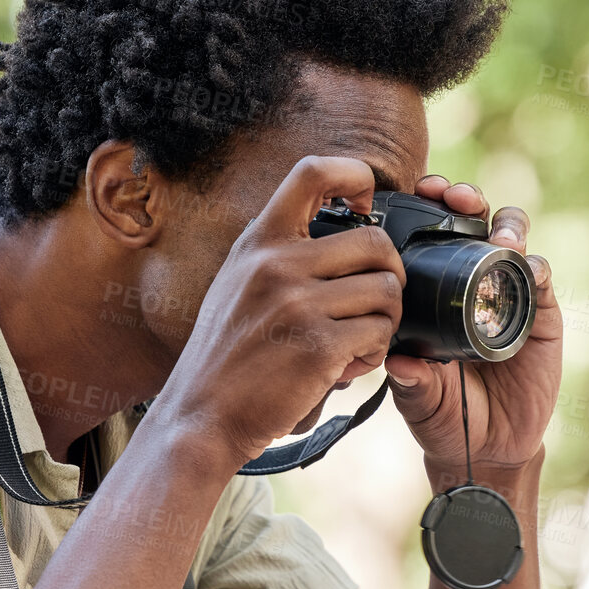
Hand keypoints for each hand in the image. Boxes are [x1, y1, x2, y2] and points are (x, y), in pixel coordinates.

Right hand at [146, 156, 405, 472]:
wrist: (199, 417)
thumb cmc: (222, 357)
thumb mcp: (235, 284)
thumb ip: (278, 255)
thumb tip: (342, 236)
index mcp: (257, 241)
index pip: (314, 171)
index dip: (356, 176)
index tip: (365, 204)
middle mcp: (276, 264)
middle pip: (376, 241)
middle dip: (389, 274)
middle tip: (373, 302)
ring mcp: (297, 304)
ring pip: (386, 290)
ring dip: (385, 319)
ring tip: (358, 341)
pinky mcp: (318, 346)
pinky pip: (378, 333)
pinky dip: (373, 352)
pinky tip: (347, 366)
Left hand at [382, 176, 561, 472]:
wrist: (487, 448)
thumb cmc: (442, 415)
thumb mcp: (418, 397)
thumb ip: (410, 380)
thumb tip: (397, 362)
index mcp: (432, 292)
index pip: (429, 236)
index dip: (425, 209)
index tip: (415, 192)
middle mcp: (469, 284)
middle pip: (472, 224)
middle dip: (465, 200)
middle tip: (454, 197)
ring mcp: (507, 294)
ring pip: (511, 238)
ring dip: (506, 225)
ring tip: (498, 236)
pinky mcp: (541, 314)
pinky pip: (542, 277)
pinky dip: (536, 265)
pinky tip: (527, 267)